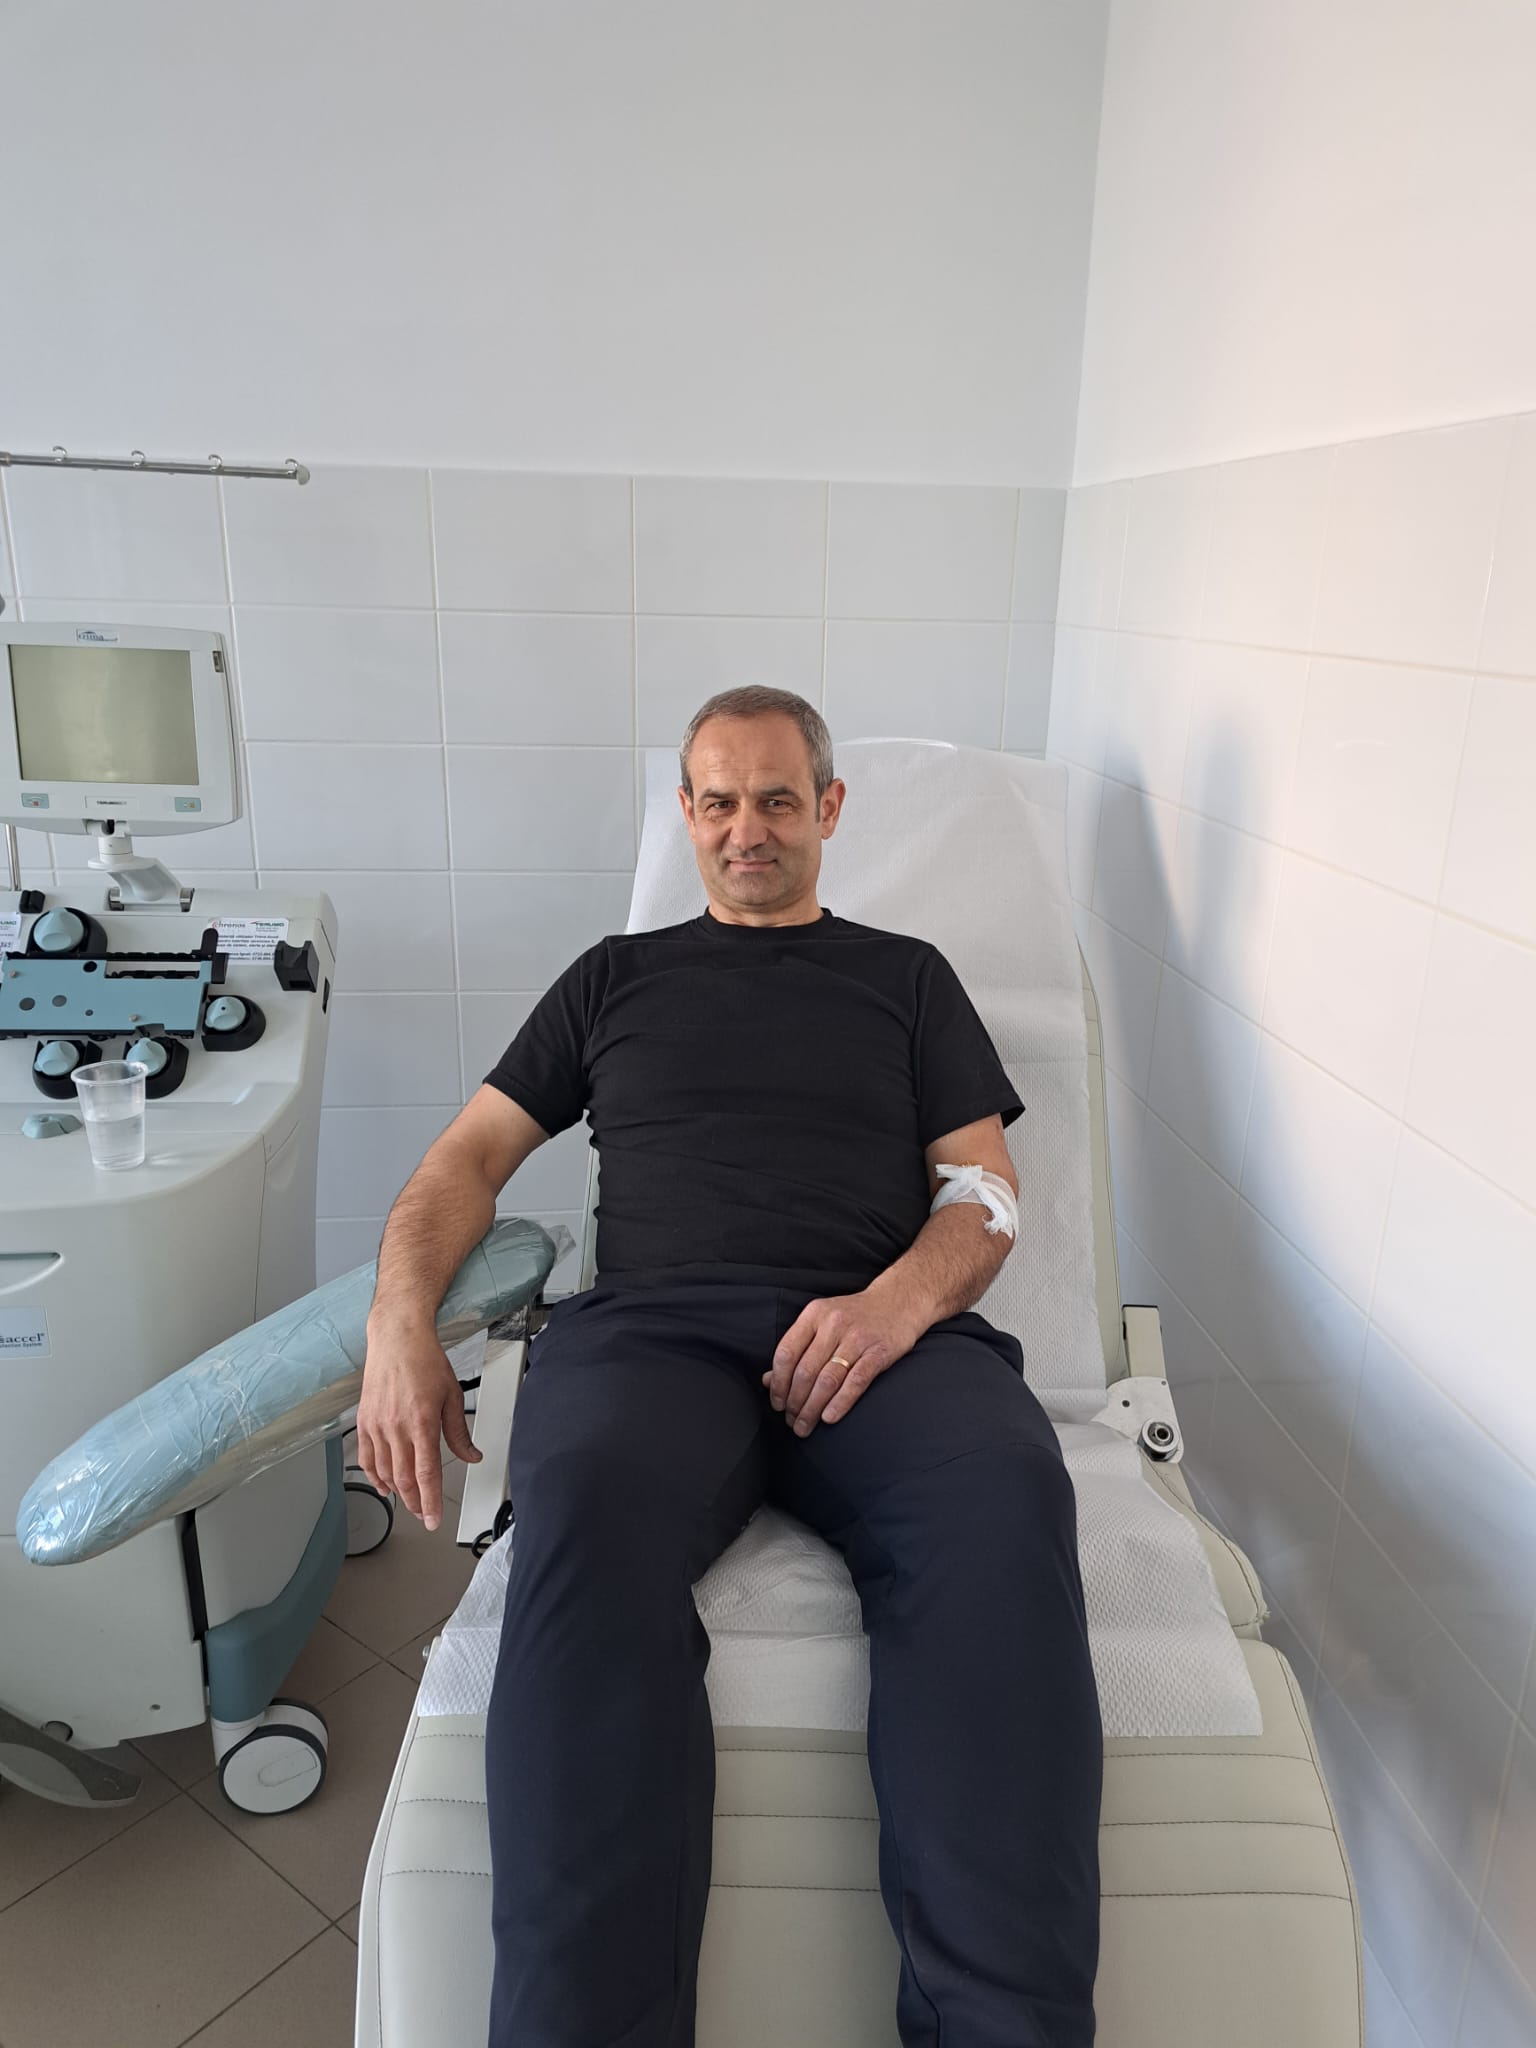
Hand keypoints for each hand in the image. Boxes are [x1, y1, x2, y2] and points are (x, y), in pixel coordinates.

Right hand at [356, 1313, 481, 1530]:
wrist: (397, 1338)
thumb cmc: (425, 1361)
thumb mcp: (452, 1395)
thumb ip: (459, 1432)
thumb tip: (471, 1456)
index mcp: (422, 1423)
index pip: (426, 1474)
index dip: (430, 1502)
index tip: (433, 1520)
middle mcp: (396, 1427)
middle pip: (403, 1479)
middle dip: (414, 1502)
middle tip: (423, 1514)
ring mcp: (377, 1425)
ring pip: (384, 1472)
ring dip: (396, 1491)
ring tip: (408, 1500)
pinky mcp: (364, 1421)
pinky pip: (366, 1457)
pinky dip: (373, 1475)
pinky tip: (382, 1484)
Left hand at [762, 1288, 923, 1436]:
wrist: (898, 1302)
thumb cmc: (854, 1316)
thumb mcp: (821, 1322)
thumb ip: (796, 1349)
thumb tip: (767, 1380)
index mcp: (814, 1315)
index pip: (787, 1353)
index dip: (778, 1383)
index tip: (777, 1404)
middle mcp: (833, 1324)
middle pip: (806, 1371)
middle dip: (795, 1402)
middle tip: (792, 1422)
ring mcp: (857, 1338)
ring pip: (828, 1380)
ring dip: (812, 1408)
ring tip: (805, 1426)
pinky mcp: (879, 1352)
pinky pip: (856, 1382)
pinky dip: (840, 1403)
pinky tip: (829, 1418)